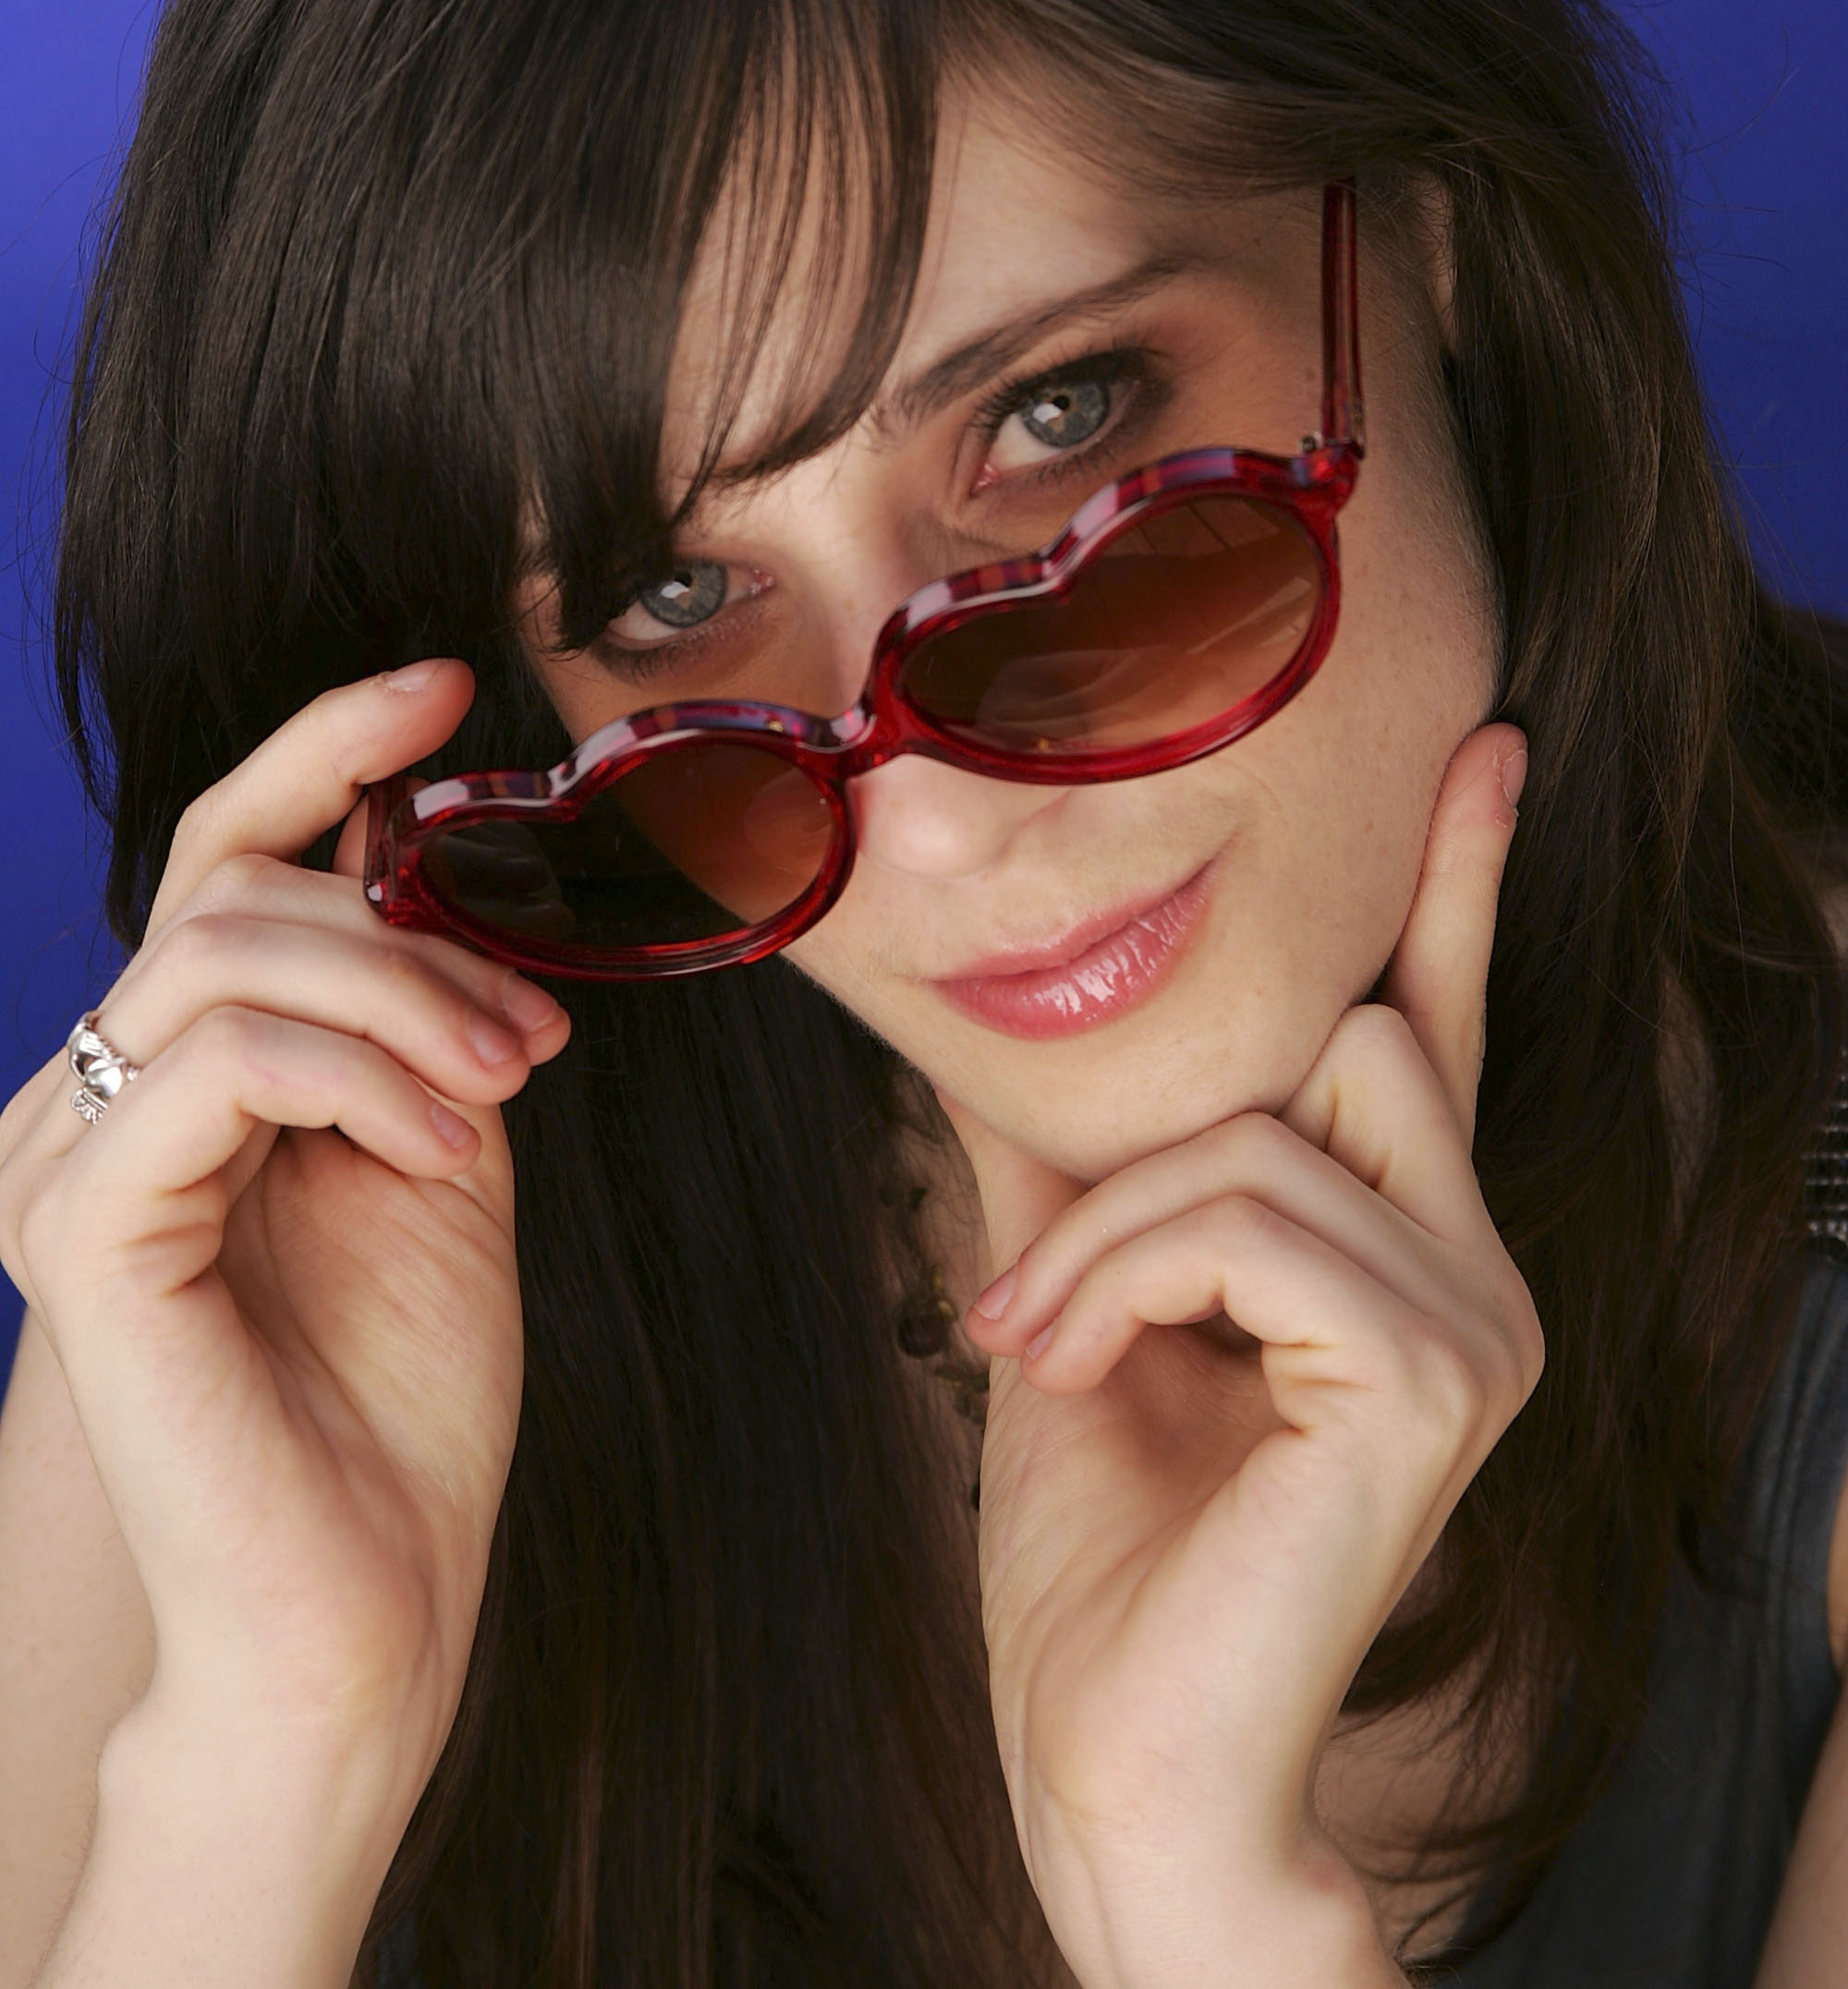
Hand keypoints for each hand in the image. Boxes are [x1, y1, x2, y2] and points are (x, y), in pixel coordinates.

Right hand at [0, 662, 567, 1818]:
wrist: (367, 1600)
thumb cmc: (400, 1396)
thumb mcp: (431, 1145)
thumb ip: (408, 1008)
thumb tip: (422, 852)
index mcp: (170, 1080)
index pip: (220, 859)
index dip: (321, 748)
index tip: (442, 686)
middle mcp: (88, 1104)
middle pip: (239, 891)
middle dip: (412, 927)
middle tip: (528, 1036)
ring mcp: (62, 1162)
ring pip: (228, 949)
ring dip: (400, 994)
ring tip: (497, 1087)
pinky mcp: (77, 1227)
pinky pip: (223, 1057)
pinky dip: (360, 1075)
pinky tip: (439, 1149)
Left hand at [938, 723, 1541, 1988]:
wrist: (1113, 1752)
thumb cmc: (1102, 1551)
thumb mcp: (1081, 1296)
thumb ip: (1081, 1159)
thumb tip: (1006, 1018)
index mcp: (1394, 1248)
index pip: (1432, 1029)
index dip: (1453, 886)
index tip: (1479, 745)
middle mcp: (1469, 1269)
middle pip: (1334, 1037)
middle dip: (1147, 1144)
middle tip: (1043, 1295)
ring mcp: (1474, 1320)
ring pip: (1264, 1127)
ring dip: (1108, 1234)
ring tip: (1048, 1350)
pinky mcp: (1436, 1372)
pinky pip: (1248, 1214)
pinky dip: (1126, 1279)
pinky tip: (1087, 1374)